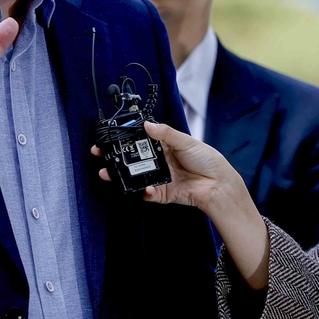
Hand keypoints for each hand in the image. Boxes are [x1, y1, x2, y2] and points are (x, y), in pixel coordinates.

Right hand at [90, 121, 244, 212]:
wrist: (219, 183)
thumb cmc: (207, 159)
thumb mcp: (186, 141)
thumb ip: (166, 134)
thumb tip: (147, 124)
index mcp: (164, 147)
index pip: (140, 142)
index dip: (124, 140)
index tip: (109, 138)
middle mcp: (159, 162)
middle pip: (133, 160)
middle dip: (115, 158)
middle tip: (100, 155)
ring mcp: (159, 178)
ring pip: (135, 177)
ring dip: (121, 176)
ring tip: (107, 173)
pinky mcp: (163, 194)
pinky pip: (148, 193)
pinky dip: (144, 192)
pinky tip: (144, 187)